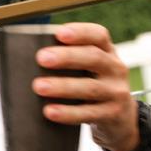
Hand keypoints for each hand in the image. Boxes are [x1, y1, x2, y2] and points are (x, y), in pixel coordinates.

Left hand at [31, 23, 138, 150]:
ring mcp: (116, 92)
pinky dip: (68, 112)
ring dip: (63, 86)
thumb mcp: (90, 68)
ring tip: (39, 86)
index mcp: (107, 51)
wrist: (122, 118)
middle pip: (93, 58)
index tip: (59, 33)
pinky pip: (89, 113)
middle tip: (41, 58)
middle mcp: (115, 68)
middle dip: (67, 57)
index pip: (98, 35)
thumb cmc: (93, 84)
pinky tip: (50, 111)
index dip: (80, 32)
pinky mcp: (113, 115)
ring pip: (90, 87)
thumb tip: (28, 56)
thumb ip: (70, 58)